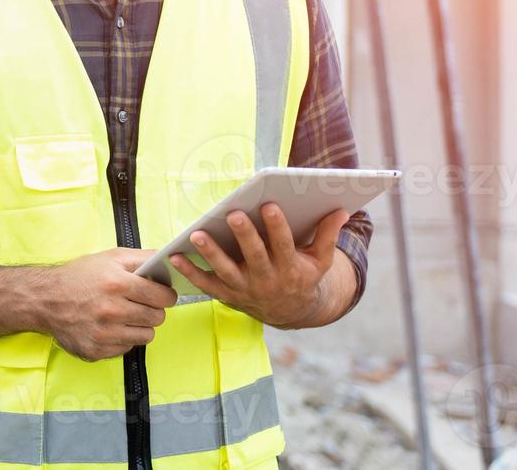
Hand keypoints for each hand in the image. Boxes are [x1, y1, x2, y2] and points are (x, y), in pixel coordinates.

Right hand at [37, 248, 178, 360]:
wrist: (45, 299)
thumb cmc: (79, 276)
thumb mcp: (110, 257)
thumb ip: (142, 257)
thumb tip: (169, 259)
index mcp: (117, 283)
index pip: (162, 297)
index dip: (166, 295)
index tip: (162, 294)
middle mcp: (111, 310)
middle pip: (157, 318)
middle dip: (153, 310)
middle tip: (141, 303)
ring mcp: (104, 333)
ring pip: (146, 336)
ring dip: (140, 326)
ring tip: (126, 315)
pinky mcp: (97, 350)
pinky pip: (127, 348)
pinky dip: (123, 338)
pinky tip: (111, 326)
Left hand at [168, 203, 348, 328]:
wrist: (291, 311)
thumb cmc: (304, 276)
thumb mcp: (321, 260)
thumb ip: (328, 235)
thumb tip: (342, 210)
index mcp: (291, 269)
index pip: (284, 245)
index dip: (277, 226)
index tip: (269, 205)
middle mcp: (267, 280)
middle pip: (254, 256)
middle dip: (244, 235)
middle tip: (233, 214)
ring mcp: (245, 289)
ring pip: (226, 271)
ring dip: (211, 254)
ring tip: (197, 235)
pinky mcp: (228, 295)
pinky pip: (206, 284)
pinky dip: (189, 272)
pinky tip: (175, 256)